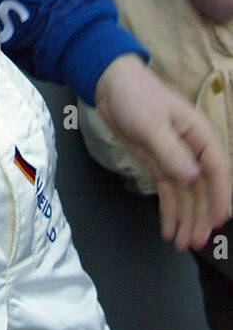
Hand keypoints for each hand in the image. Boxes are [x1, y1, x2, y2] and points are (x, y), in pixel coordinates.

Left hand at [95, 53, 230, 249]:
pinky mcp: (158, 164)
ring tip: (181, 245)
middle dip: (200, 216)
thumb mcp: (151, 123)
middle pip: (202, 189)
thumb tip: (194, 177)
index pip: (217, 171)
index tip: (217, 222)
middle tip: (195, 243)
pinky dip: (169, 210)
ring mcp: (175, 159)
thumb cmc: (136, 97)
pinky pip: (169, 191)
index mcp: (200, 136)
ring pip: (186, 195)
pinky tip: (168, 230)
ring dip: (186, 219)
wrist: (109, 85)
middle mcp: (193, 151)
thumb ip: (171, 151)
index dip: (220, 198)